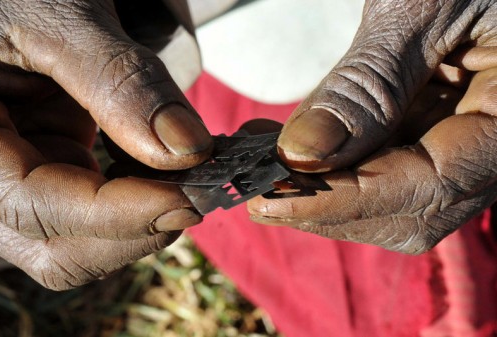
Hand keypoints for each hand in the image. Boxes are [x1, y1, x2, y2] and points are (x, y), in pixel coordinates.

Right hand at [0, 0, 211, 289]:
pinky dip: (130, 208)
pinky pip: (84, 220)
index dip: (118, 214)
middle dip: (130, 231)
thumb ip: (123, 83)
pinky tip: (159, 171)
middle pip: (51, 249)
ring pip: (72, 246)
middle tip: (196, 192)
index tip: (188, 197)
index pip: (32, 206)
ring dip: (135, 225)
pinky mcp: (28, 180)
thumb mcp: (64, 13)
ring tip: (183, 177)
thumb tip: (186, 151)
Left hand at [249, 0, 496, 253]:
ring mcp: (468, 137)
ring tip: (258, 163)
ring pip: (394, 196)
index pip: (433, 185)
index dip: (346, 201)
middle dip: (328, 206)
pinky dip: (333, 163)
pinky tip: (284, 146)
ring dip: (322, 189)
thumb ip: (366, 85)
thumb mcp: (418, 6)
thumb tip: (302, 155)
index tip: (269, 200)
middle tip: (254, 189)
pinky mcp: (438, 126)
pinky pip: (387, 163)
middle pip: (413, 208)